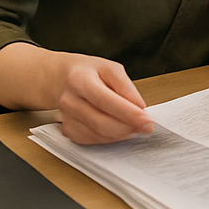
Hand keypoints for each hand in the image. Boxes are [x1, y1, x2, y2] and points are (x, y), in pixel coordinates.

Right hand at [27, 48, 153, 144]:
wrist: (62, 78)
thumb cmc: (88, 72)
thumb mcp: (110, 68)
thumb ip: (126, 86)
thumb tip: (138, 107)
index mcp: (79, 79)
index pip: (105, 101)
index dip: (128, 114)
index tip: (146, 120)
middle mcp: (69, 100)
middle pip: (101, 123)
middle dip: (128, 127)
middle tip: (145, 125)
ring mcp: (66, 118)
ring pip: (99, 135)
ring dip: (121, 134)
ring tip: (133, 125)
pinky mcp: (68, 130)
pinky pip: (93, 140)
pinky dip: (110, 137)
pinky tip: (117, 128)